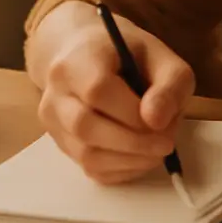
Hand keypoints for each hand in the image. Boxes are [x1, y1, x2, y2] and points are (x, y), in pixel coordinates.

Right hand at [34, 3, 194, 183]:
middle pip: (86, 127)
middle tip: (166, 144)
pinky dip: (120, 169)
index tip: (163, 122)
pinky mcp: (59, 144)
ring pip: (85, 154)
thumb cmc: (127, 52)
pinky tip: (140, 157)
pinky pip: (87, 167)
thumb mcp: (160, 55)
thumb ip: (168, 82)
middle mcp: (56, 92)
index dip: (131, 114)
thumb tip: (157, 122)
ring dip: (128, 160)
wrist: (84, 55)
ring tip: (157, 150)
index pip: (97, 91)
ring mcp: (53, 122)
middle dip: (133, 143)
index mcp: (79, 60)